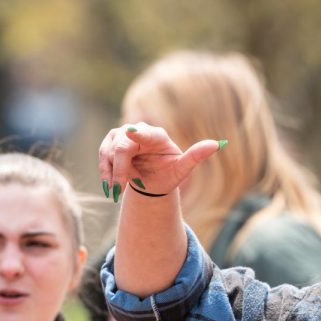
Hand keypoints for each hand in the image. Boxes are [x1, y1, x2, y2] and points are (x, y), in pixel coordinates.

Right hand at [97, 123, 220, 197]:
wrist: (152, 179)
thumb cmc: (169, 174)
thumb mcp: (182, 170)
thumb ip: (196, 156)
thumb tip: (218, 144)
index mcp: (157, 135)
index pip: (144, 132)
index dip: (137, 133)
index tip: (132, 132)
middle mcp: (137, 130)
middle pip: (122, 148)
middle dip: (121, 171)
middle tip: (120, 190)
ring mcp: (121, 134)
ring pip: (109, 152)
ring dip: (113, 174)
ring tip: (121, 189)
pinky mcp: (110, 142)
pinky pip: (103, 158)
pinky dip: (106, 174)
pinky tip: (112, 187)